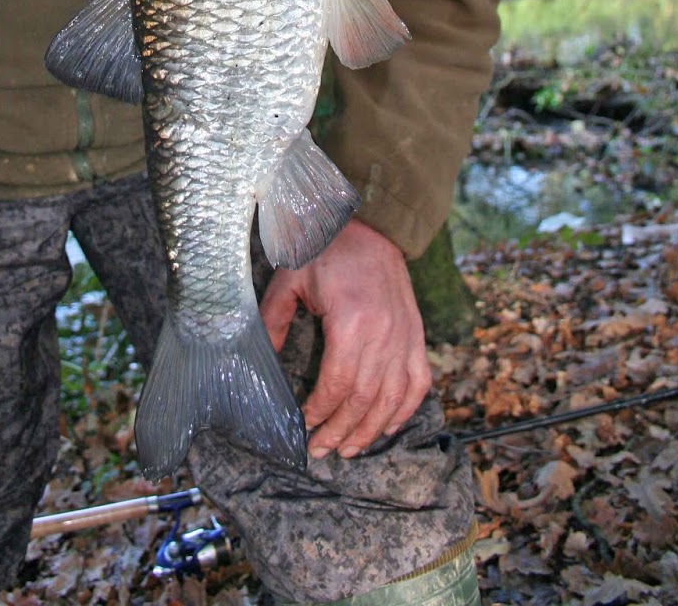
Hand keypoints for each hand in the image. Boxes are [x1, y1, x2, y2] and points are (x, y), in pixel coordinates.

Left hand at [260, 218, 431, 459]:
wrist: (371, 226)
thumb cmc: (327, 250)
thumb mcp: (290, 280)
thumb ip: (273, 320)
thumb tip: (259, 359)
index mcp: (351, 321)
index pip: (337, 384)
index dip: (320, 412)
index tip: (303, 424)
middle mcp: (384, 334)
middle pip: (364, 399)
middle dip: (341, 431)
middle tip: (321, 450)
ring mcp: (405, 336)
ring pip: (392, 399)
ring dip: (370, 430)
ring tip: (349, 449)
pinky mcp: (416, 334)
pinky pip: (418, 382)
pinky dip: (405, 409)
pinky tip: (388, 426)